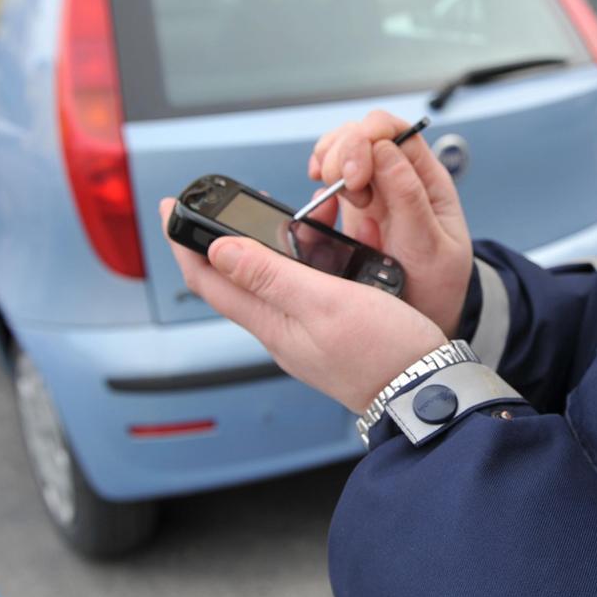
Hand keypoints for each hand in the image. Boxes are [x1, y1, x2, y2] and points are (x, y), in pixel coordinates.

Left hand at [159, 199, 446, 412]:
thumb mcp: (324, 302)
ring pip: (266, 284)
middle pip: (232, 280)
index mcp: (271, 322)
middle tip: (215, 207)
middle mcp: (280, 330)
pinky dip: (295, 263)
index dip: (184, 242)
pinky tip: (313, 252)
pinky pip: (298, 292)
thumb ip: (269, 274)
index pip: (208, 279)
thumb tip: (218, 250)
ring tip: (266, 220)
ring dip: (258, 249)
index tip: (170, 205)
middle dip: (217, 240)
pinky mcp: (327, 333)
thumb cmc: (383, 353)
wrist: (426, 391)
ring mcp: (303, 334)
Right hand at [309, 110, 472, 336]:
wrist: (422, 321)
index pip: (396, 131)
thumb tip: (384, 150)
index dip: (369, 137)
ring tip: (328, 190)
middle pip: (362, 135)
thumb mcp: (432, 247)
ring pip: (343, 153)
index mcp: (426, 180)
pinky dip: (318, 187)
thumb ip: (410, 198)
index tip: (355, 173)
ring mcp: (374, 194)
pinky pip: (329, 184)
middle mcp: (399, 179)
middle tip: (338, 184)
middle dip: (343, 151)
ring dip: (328, 163)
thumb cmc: (437, 286)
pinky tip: (321, 204)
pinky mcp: (352, 213)